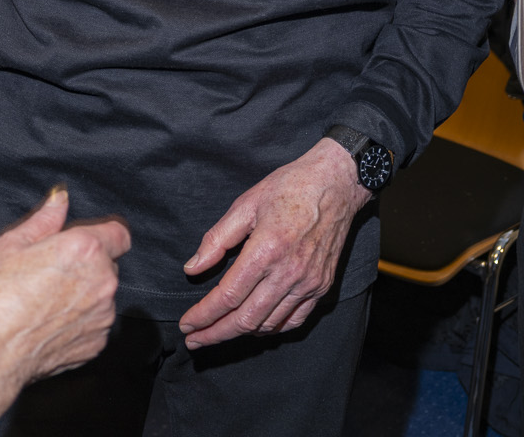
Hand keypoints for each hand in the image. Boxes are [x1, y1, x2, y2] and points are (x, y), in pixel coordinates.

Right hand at [0, 189, 128, 436]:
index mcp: (86, 249)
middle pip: (108, 265)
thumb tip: (61, 198)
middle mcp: (102, 281)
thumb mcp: (13, 243)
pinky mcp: (98, 342)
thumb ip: (45, 218)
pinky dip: (81, 321)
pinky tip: (51, 323)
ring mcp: (103, 314)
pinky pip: (96, 323)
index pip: (119, 234)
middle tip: (53, 274)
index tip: (86, 243)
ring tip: (48, 302)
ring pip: (102, 295)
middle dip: (88, 266)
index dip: (103, 236)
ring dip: (85, 295)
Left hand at [176, 138, 367, 347]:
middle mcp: (289, 272)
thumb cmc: (290, 187)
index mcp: (266, 250)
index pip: (227, 297)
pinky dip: (271, 328)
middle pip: (246, 319)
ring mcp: (308, 283)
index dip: (203, 316)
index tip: (186, 326)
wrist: (337, 183)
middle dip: (215, 334)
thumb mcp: (246, 204)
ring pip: (268, 325)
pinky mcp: (322, 286)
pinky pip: (294, 321)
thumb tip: (192, 268)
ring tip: (219, 331)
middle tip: (194, 340)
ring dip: (241, 333)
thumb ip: (217, 239)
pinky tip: (255, 325)